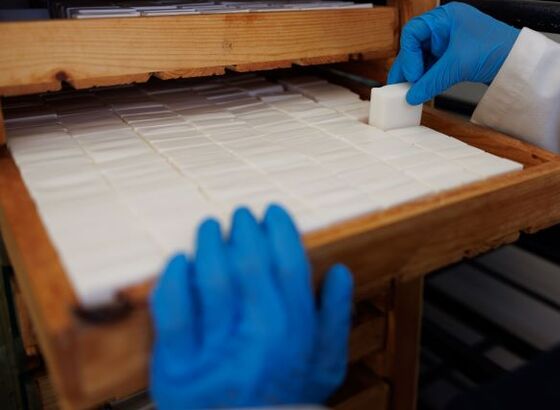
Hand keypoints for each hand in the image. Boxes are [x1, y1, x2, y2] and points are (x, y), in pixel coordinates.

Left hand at [150, 205, 353, 408]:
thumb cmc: (287, 401)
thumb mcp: (325, 366)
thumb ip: (335, 319)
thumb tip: (340, 272)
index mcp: (295, 331)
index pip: (288, 264)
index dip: (279, 230)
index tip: (272, 213)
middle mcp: (258, 336)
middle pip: (249, 263)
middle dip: (243, 230)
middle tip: (239, 216)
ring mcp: (216, 352)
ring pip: (211, 280)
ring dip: (208, 244)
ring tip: (208, 228)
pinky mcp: (178, 368)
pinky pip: (173, 313)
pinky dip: (174, 280)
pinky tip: (179, 261)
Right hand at [388, 2, 519, 104]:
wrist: (522, 65)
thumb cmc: (499, 49)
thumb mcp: (459, 64)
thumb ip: (432, 80)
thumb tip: (413, 93)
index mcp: (446, 17)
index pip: (414, 32)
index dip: (408, 54)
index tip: (411, 75)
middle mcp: (447, 28)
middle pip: (417, 46)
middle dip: (409, 66)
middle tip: (399, 86)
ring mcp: (452, 43)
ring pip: (425, 59)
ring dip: (417, 75)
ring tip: (410, 91)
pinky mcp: (458, 58)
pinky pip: (436, 68)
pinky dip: (429, 79)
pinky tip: (423, 90)